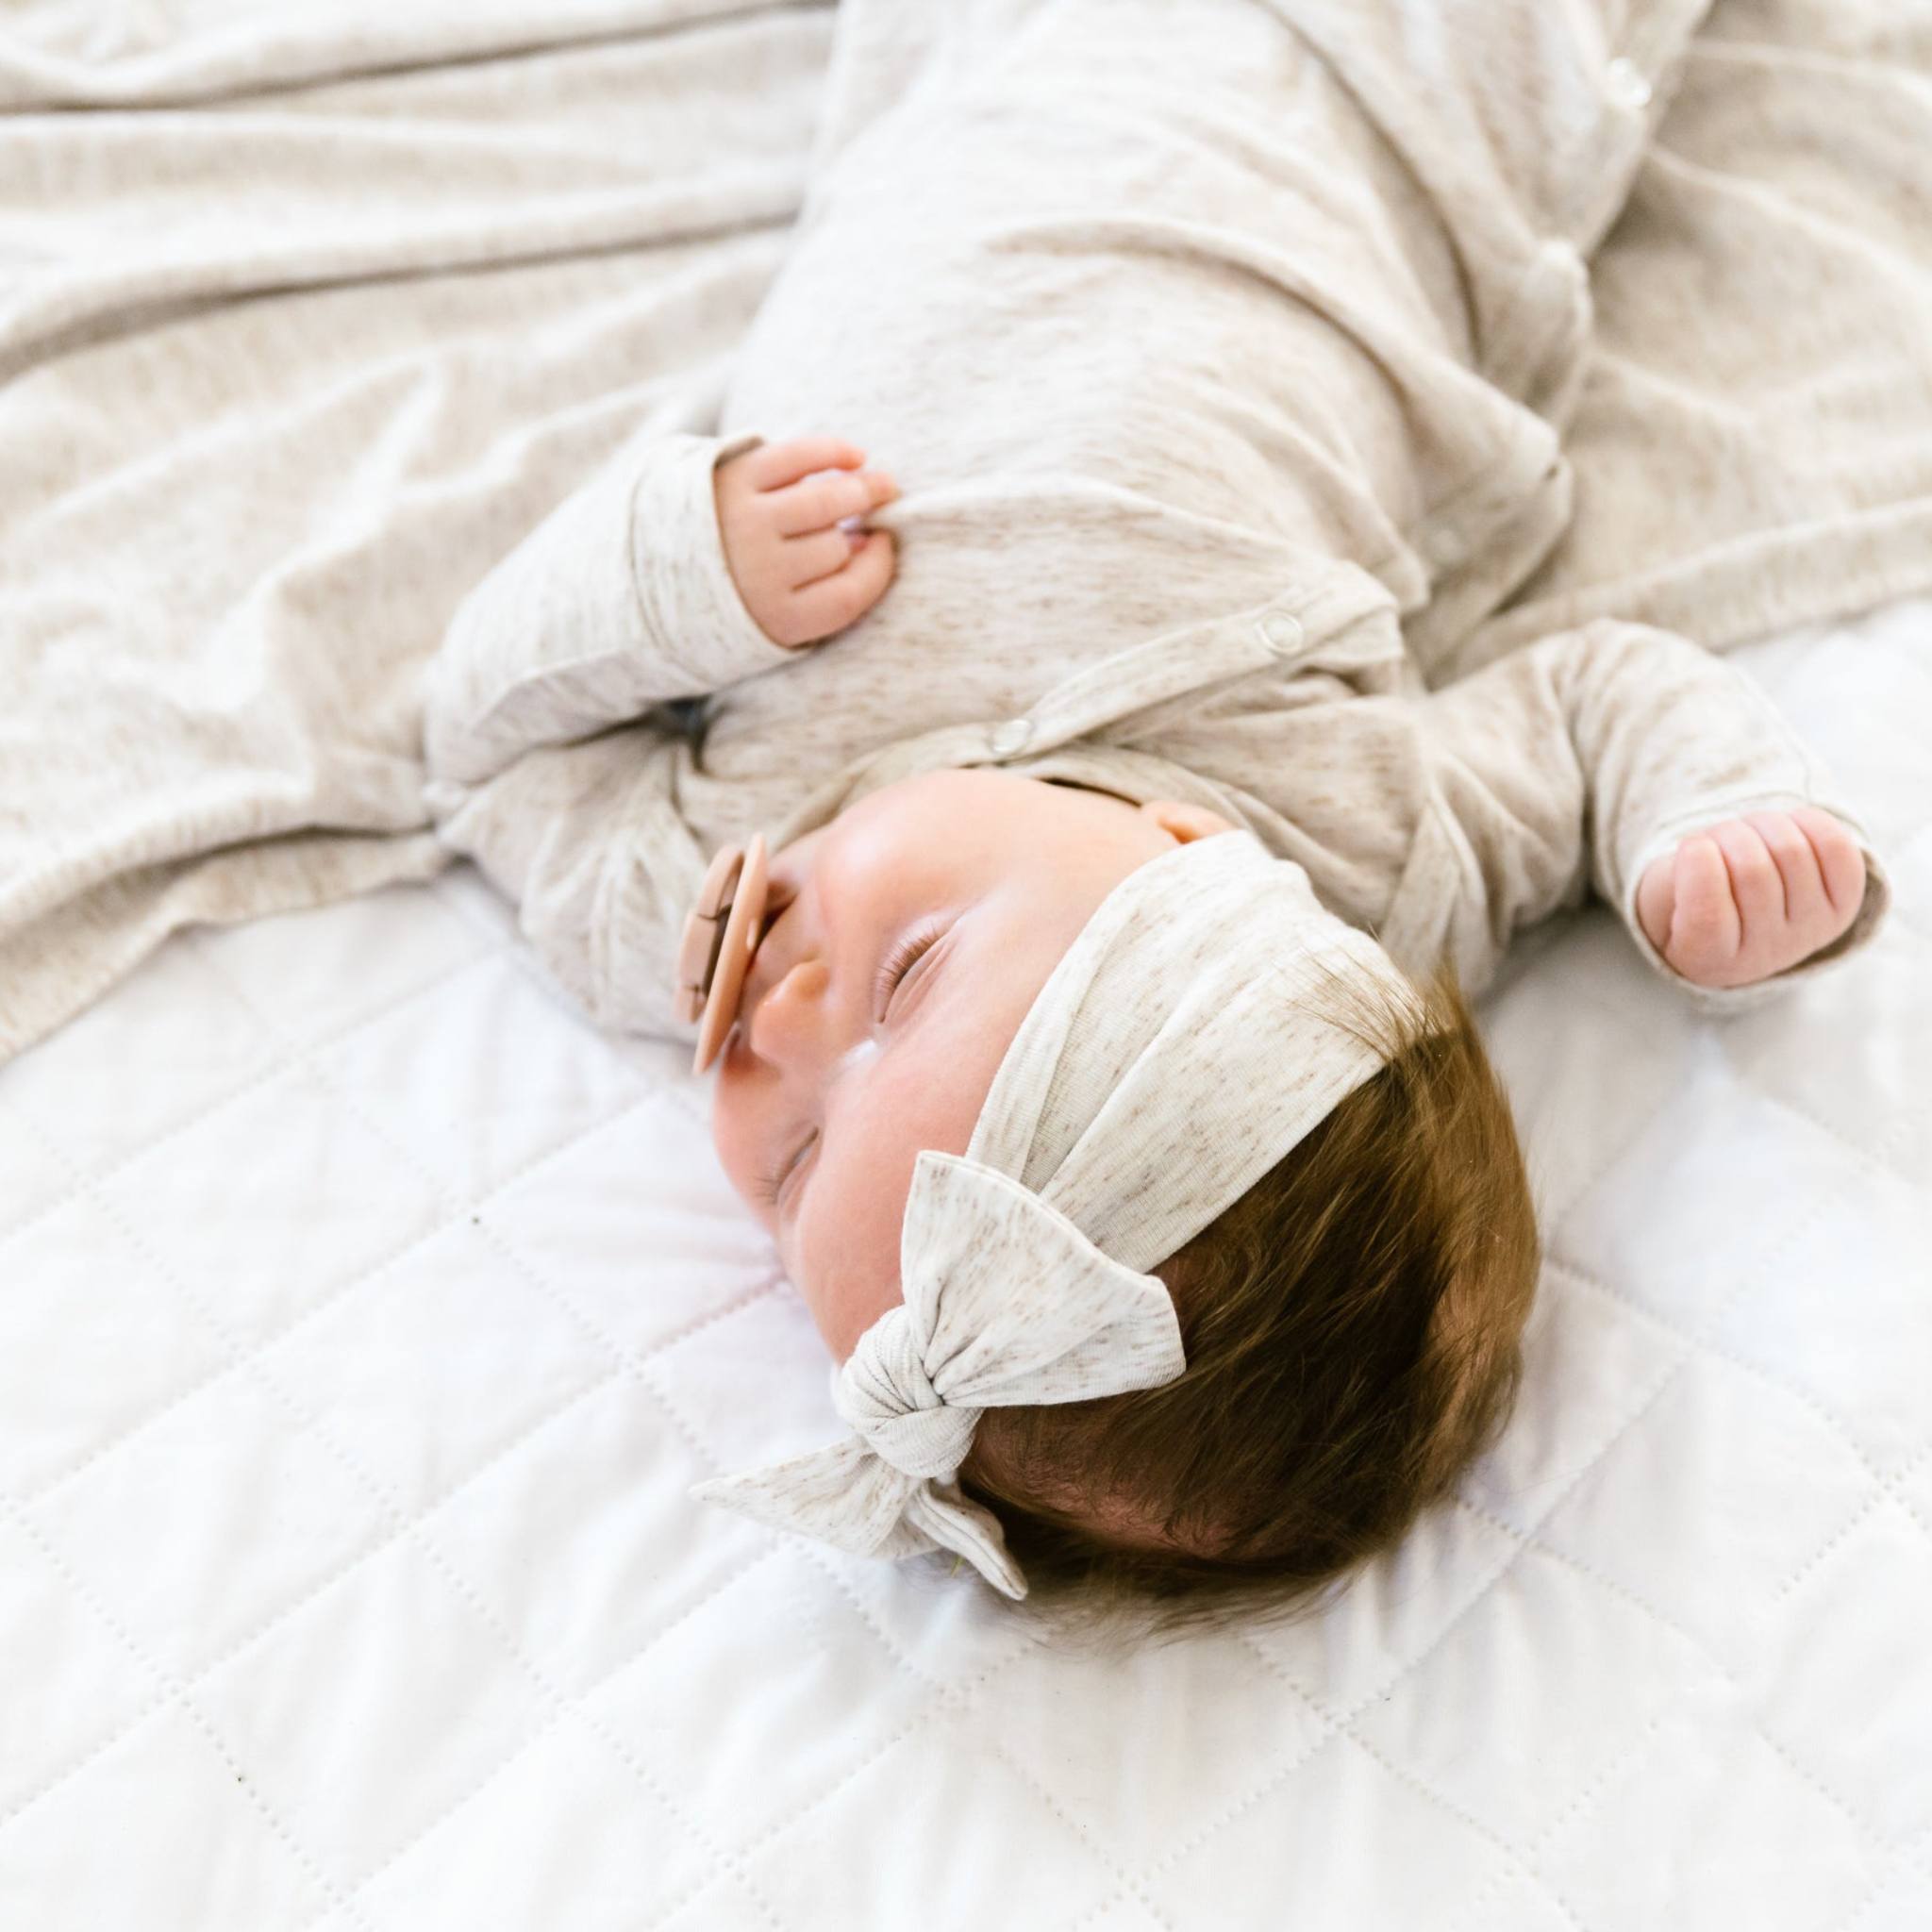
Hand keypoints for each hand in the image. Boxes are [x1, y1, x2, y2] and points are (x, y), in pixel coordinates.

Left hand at [715, 436, 898, 647]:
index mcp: (775, 619)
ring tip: (880, 484)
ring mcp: (745, 522)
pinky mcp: (734, 478)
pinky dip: (833, 453)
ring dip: (861, 488)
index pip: (849, 594)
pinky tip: (854, 457)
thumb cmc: (737, 591)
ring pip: (824, 501)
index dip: (879, 568)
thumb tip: (870, 543)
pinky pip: (797, 457)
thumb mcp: (775, 618)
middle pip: (836, 547)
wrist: (656, 562)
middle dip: (864, 528)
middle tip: (887, 508)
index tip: (885, 547)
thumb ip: (822, 594)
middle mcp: (760, 573)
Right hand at [1635, 806, 1864, 988]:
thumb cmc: (1688, 899)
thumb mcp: (1660, 898)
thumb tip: (1705, 852)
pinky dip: (1807, 822)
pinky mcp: (1842, 905)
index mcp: (1708, 960)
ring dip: (1761, 822)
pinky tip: (1785, 827)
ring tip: (1746, 832)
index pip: (1707, 914)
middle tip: (1715, 836)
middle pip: (1753, 871)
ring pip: (1792, 851)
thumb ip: (1669, 882)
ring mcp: (1810, 930)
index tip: (1691, 846)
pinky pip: (1836, 848)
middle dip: (1726, 834)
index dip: (1697, 863)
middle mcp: (1765, 953)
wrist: (1738, 922)